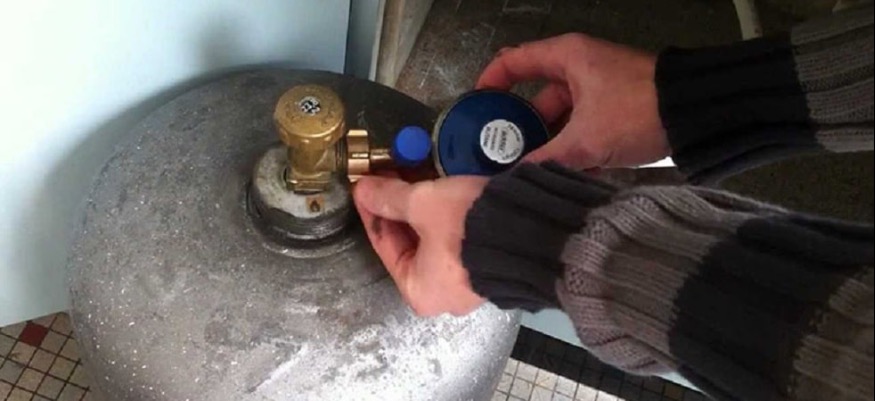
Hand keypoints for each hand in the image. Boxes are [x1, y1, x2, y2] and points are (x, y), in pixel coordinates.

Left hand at [352, 175, 486, 316]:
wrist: (536, 230)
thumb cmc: (471, 228)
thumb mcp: (423, 204)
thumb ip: (390, 198)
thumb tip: (365, 191)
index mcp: (420, 293)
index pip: (384, 245)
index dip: (374, 210)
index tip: (368, 188)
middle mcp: (446, 297)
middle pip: (411, 245)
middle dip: (402, 208)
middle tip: (394, 178)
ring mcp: (472, 285)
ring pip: (437, 241)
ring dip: (426, 210)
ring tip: (420, 179)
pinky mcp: (494, 268)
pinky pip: (461, 242)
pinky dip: (450, 218)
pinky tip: (448, 193)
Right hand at [477, 33, 668, 168]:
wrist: (697, 116)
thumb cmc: (635, 112)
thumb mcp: (585, 139)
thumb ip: (545, 160)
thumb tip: (512, 181)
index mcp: (565, 58)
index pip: (511, 62)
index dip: (488, 84)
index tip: (474, 113)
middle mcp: (577, 68)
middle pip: (535, 98)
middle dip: (520, 130)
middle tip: (503, 159)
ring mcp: (597, 90)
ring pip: (560, 119)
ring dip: (548, 146)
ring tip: (532, 174)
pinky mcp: (614, 110)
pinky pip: (581, 129)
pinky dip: (572, 149)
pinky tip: (563, 176)